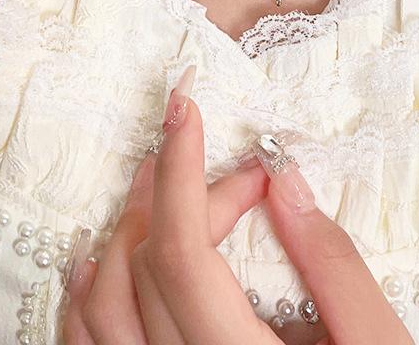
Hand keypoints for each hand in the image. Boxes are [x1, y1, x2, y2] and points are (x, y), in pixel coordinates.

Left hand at [64, 65, 413, 344]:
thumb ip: (333, 265)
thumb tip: (284, 183)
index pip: (183, 254)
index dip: (181, 173)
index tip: (185, 110)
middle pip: (147, 268)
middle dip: (179, 194)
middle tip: (223, 163)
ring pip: (99, 309)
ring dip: (123, 230)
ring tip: (156, 181)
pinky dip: (85, 296)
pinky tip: (97, 257)